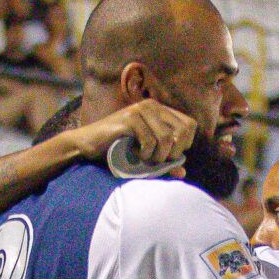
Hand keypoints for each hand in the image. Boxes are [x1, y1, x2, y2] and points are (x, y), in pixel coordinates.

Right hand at [56, 98, 196, 169]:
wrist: (88, 145)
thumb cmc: (117, 150)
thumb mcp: (145, 156)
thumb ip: (164, 162)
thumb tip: (183, 173)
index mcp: (159, 110)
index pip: (190, 125)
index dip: (184, 144)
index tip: (169, 156)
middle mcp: (152, 105)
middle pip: (182, 131)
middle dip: (173, 153)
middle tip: (157, 161)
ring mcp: (140, 110)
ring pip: (166, 139)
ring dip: (158, 157)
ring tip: (144, 160)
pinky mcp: (129, 118)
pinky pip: (150, 141)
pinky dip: (145, 155)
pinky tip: (134, 156)